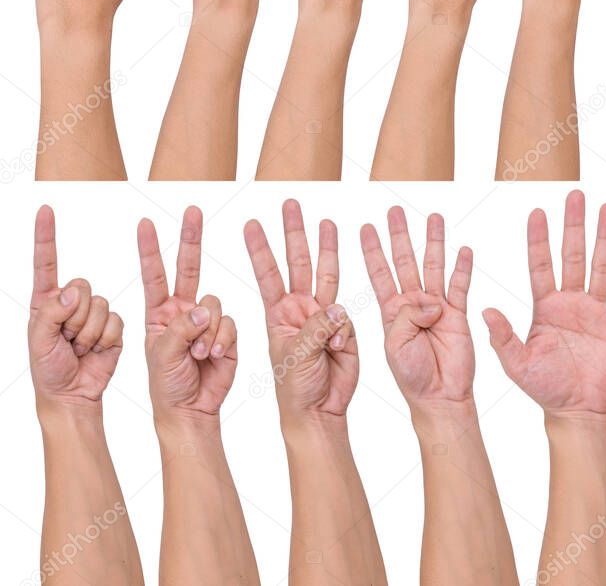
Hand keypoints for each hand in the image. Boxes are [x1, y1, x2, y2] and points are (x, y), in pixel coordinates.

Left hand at [28, 207, 123, 412]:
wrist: (74, 394)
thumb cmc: (48, 371)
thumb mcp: (39, 343)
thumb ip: (51, 314)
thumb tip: (71, 292)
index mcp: (46, 301)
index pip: (45, 263)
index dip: (45, 237)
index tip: (45, 210)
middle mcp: (70, 303)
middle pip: (83, 287)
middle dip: (76, 317)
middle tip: (68, 340)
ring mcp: (93, 314)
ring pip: (102, 305)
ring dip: (91, 332)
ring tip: (80, 349)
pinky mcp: (113, 326)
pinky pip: (117, 320)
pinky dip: (107, 337)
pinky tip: (96, 350)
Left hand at [138, 207, 236, 422]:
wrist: (191, 410)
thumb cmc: (166, 386)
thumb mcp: (161, 356)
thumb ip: (180, 329)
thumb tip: (202, 309)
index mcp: (159, 314)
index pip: (154, 275)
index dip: (150, 249)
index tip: (145, 223)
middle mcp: (183, 312)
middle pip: (189, 268)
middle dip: (190, 239)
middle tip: (192, 210)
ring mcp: (206, 323)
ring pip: (214, 304)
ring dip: (208, 330)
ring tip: (198, 355)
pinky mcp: (227, 335)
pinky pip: (230, 324)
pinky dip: (222, 340)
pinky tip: (214, 357)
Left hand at [244, 200, 356, 422]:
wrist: (318, 412)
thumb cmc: (293, 391)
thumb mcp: (291, 359)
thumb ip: (313, 331)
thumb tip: (337, 310)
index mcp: (276, 315)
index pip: (265, 273)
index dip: (257, 249)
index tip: (249, 223)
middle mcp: (298, 309)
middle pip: (296, 263)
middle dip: (292, 233)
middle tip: (290, 203)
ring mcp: (321, 317)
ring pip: (325, 274)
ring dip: (327, 248)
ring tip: (326, 222)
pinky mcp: (344, 329)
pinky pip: (347, 316)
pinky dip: (344, 324)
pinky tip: (338, 343)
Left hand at [360, 208, 473, 407]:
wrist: (439, 396)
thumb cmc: (410, 376)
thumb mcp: (393, 346)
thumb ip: (406, 318)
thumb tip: (432, 302)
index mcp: (390, 310)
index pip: (378, 272)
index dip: (372, 250)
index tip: (365, 227)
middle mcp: (412, 303)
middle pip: (405, 260)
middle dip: (400, 235)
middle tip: (395, 210)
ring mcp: (435, 307)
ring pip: (433, 266)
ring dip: (433, 241)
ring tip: (434, 217)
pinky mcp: (458, 314)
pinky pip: (460, 286)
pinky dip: (463, 268)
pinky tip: (464, 250)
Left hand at [482, 191, 605, 416]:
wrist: (576, 410)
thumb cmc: (544, 387)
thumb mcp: (516, 363)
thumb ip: (503, 337)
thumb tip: (486, 309)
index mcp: (545, 306)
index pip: (541, 264)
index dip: (539, 239)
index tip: (537, 212)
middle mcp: (571, 301)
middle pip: (573, 255)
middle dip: (575, 225)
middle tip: (576, 195)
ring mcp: (596, 310)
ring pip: (602, 266)